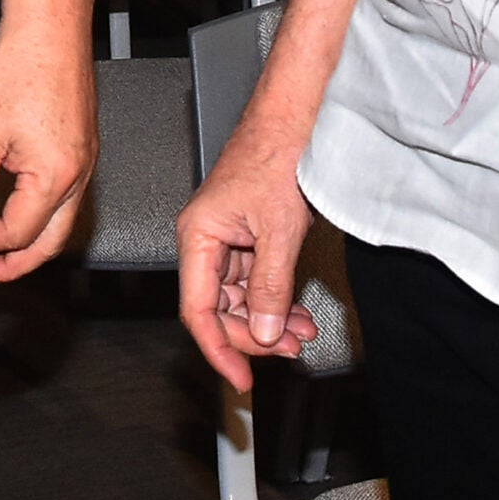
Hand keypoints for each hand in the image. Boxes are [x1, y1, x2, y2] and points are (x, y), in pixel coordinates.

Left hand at [0, 11, 95, 283]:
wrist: (50, 25)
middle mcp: (79, 172)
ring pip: (62, 220)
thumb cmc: (23, 66)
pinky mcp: (83, 143)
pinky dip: (42, 213)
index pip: (18, 233)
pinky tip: (20, 204)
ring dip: (29, 240)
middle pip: (50, 241)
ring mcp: (85, 158)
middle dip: (16, 263)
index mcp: (56, 176)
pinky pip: (66, 194)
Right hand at [176, 115, 319, 390]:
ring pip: (241, 298)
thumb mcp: (279, 230)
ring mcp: (227, 238)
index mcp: (197, 237)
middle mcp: (206, 240)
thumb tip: (262, 332)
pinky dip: (277, 299)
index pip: (198, 310)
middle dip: (255, 334)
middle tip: (288, 349)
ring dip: (271, 319)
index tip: (240, 378)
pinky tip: (297, 313)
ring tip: (301, 332)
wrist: (295, 120)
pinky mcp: (248, 235)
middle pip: (221, 309)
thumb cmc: (276, 154)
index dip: (219, 349)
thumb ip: (270, 287)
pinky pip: (256, 280)